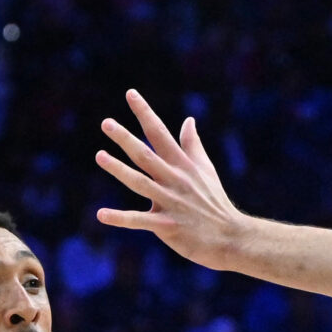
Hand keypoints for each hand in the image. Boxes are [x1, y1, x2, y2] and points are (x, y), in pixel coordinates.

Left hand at [94, 90, 250, 269]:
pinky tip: (100, 214)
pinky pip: (139, 221)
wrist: (232, 237)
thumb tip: (188, 120)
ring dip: (119, 170)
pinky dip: (120, 218)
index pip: (160, 134)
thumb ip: (193, 145)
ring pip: (141, 183)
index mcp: (183, 165)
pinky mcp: (167, 227)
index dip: (145, 113)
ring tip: (100, 156)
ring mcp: (171, 203)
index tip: (131, 94)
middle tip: (106, 123)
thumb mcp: (207, 170)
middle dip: (126, 139)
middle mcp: (175, 180)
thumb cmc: (215, 203)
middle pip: (146, 156)